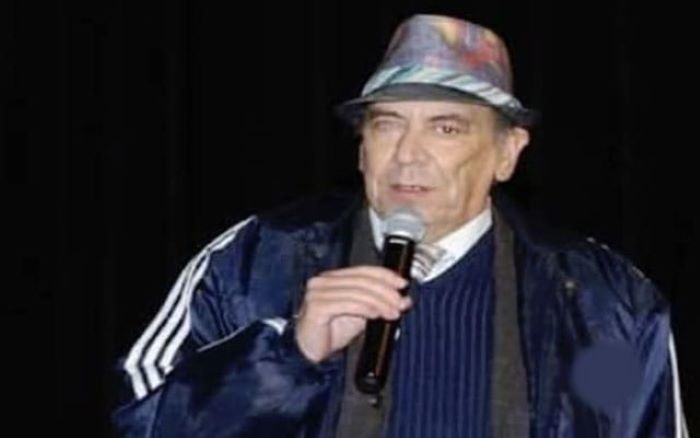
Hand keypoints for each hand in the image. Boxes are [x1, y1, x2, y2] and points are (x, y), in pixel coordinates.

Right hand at [294, 266, 411, 362]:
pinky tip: (375, 315)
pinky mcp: (316, 307)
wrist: (310, 353)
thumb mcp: (361, 315)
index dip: (385, 275)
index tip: (402, 284)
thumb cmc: (331, 333)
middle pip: (362, 280)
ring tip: (392, 313)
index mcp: (333, 278)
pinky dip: (365, 308)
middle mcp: (323, 281)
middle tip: (401, 303)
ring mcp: (317, 293)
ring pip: (357, 292)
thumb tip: (403, 300)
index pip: (363, 270)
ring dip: (379, 302)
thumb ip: (379, 305)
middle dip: (386, 291)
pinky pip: (347, 303)